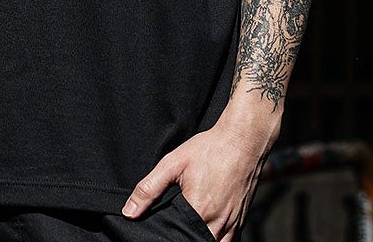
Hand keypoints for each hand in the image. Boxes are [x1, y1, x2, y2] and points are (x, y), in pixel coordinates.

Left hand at [121, 103, 279, 241]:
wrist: (243, 140)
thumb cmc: (209, 149)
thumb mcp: (174, 162)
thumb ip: (149, 188)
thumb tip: (129, 212)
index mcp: (198, 211)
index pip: (177, 239)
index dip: (167, 237)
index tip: (162, 230)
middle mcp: (217, 224)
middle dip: (183, 238)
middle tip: (174, 226)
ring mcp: (232, 225)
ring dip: (200, 240)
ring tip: (188, 228)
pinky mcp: (242, 222)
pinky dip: (217, 241)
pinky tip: (206, 230)